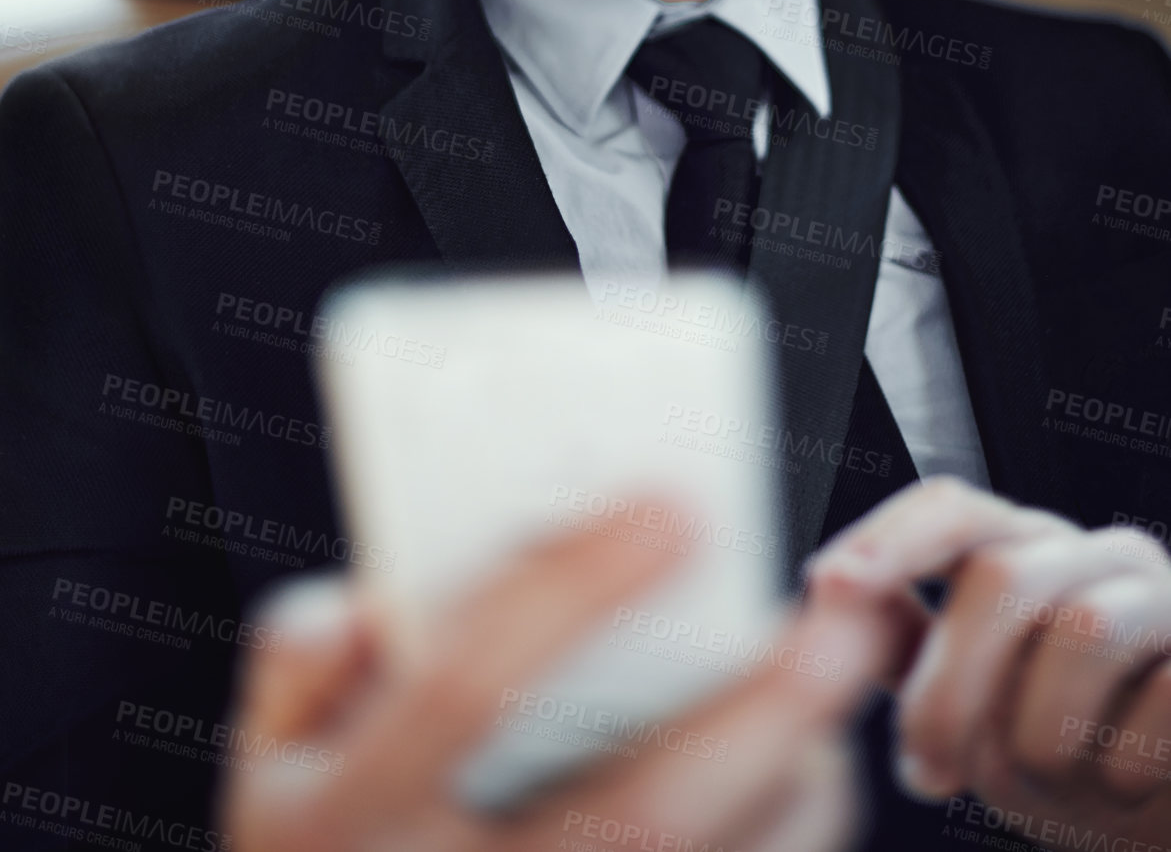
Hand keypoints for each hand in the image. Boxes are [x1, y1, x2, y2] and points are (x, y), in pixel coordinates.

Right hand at [219, 501, 908, 851]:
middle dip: (757, 713)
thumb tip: (369, 599)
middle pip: (635, 814)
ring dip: (798, 792)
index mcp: (352, 820)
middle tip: (844, 616)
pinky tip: (810, 774)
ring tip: (848, 686)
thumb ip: (298, 659)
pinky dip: (778, 844)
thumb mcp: (261, 765)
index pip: (469, 686)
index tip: (672, 504)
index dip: (569, 589)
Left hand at [805, 477, 1170, 846]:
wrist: (1160, 816)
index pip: (951, 508)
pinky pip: (1162, 695)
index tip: (828, 584)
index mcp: (1026, 548)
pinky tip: (1120, 783)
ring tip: (1045, 778)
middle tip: (927, 769)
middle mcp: (1096, 553)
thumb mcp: (972, 697)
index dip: (889, 537)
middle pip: (1002, 575)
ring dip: (1044, 732)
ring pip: (1082, 632)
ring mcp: (1165, 599)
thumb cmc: (1068, 753)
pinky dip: (1122, 761)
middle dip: (953, 684)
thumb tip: (828, 600)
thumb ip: (907, 642)